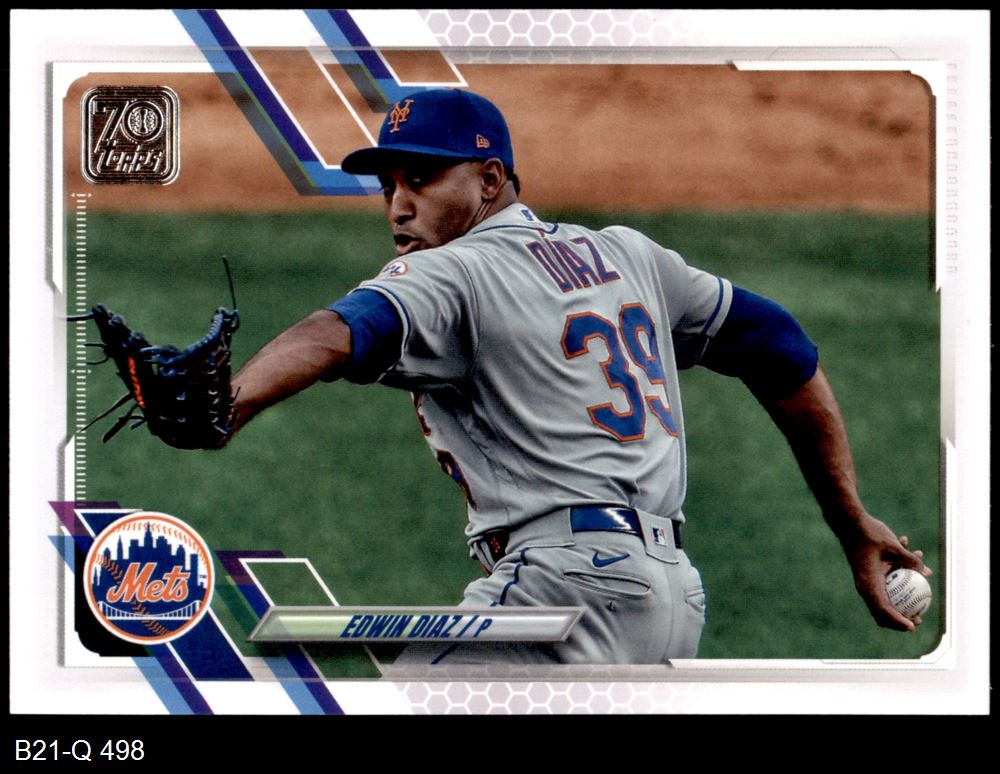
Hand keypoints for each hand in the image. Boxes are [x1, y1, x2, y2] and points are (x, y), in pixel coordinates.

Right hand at [838, 514, 932, 631]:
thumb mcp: (893, 545)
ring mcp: (868, 581)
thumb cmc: (869, 534)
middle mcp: (867, 586)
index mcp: (868, 583)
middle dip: (901, 617)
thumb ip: (909, 559)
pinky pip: (889, 582)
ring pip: (888, 597)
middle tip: (918, 618)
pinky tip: (914, 554)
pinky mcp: (872, 574)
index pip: (883, 610)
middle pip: (883, 612)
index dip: (898, 621)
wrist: (850, 524)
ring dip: (906, 592)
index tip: (912, 626)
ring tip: (923, 575)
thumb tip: (925, 572)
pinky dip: (902, 575)